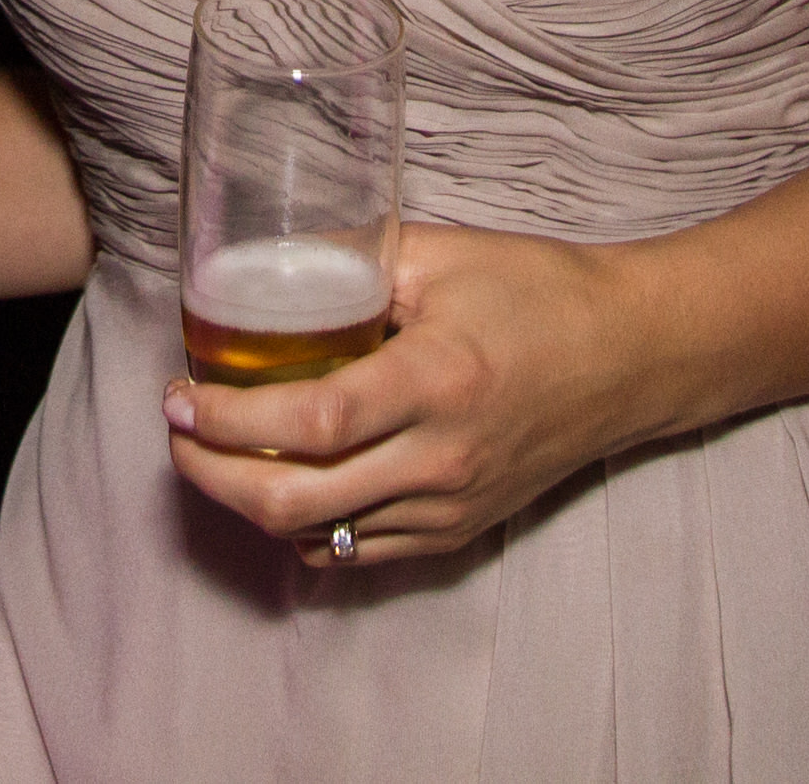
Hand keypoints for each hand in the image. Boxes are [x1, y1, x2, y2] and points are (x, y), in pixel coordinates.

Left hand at [161, 225, 659, 568]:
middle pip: (293, 502)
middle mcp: (440, 459)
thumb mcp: (442, 254)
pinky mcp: (459, 531)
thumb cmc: (540, 292)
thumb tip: (263, 262)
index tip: (176, 397)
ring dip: (248, 503)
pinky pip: (358, 552)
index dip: (225, 419)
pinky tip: (281, 487)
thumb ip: (352, 260)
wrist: (632, 356)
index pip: (307, 424)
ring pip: (318, 536)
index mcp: (434, 381)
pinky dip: (304, 529)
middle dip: (211, 474)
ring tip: (216, 453)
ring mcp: (449, 506)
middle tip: (176, 434)